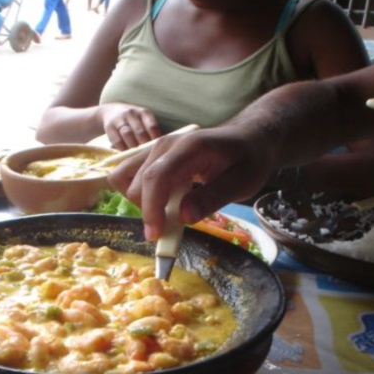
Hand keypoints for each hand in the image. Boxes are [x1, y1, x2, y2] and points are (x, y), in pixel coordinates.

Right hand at [99, 103, 162, 150]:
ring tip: (135, 154)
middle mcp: (132, 113)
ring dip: (133, 147)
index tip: (155, 149)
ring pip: (128, 135)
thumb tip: (159, 148)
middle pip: (140, 132)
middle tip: (145, 154)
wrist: (110, 112)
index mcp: (144, 112)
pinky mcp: (109, 126)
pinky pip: (117, 140)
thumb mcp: (143, 121)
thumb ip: (151, 132)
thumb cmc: (134, 122)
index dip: (155, 140)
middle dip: (144, 145)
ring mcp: (120, 118)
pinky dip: (122, 148)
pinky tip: (126, 153)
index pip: (152, 126)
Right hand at [108, 125, 274, 240]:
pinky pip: (131, 176)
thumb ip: (212, 197)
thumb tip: (183, 218)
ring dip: (141, 202)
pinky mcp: (152, 156)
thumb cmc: (248, 159)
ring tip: (167, 213)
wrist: (248, 138)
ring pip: (125, 179)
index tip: (155, 235)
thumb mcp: (242, 182)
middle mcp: (165, 145)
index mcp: (189, 148)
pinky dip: (141, 195)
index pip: (157, 177)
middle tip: (172, 228)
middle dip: (149, 211)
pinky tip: (162, 202)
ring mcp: (156, 149)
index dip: (151, 208)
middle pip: (137, 182)